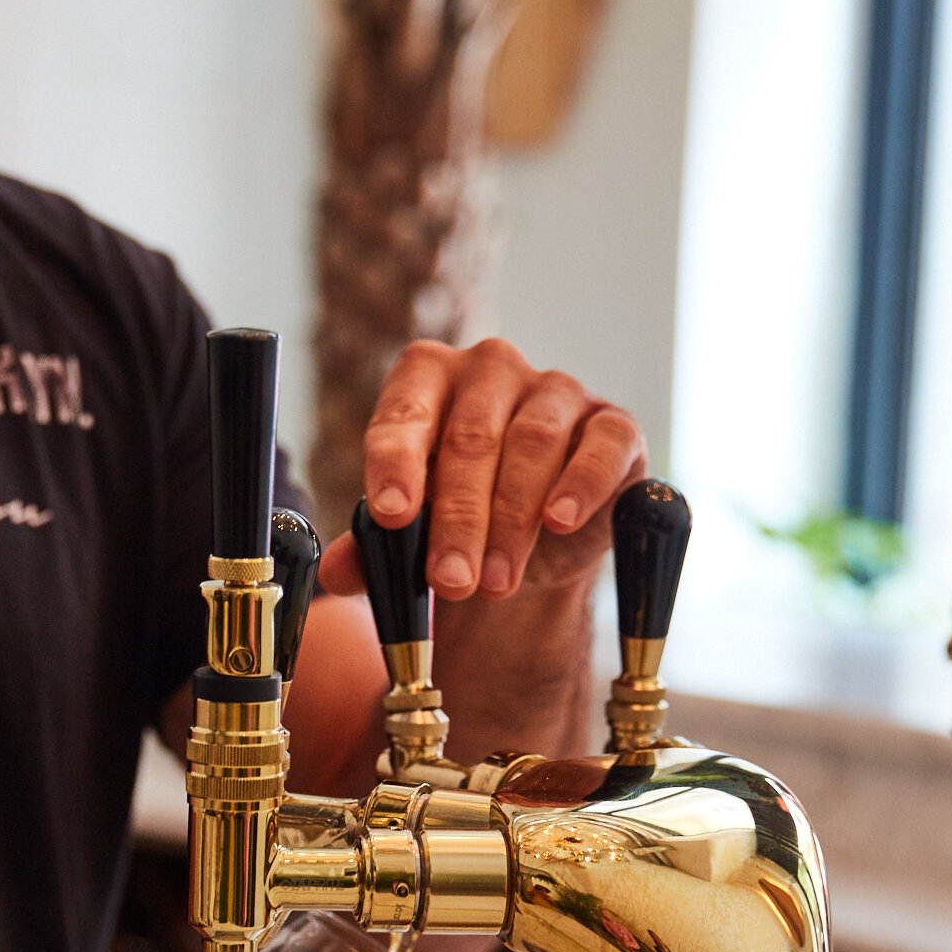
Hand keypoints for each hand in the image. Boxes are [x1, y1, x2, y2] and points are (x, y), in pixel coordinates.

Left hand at [318, 337, 645, 609]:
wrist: (541, 540)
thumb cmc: (464, 515)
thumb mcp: (415, 531)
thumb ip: (375, 546)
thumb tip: (338, 573)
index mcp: (428, 380)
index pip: (405, 411)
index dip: (396, 463)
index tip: (390, 515)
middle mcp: (491, 370)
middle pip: (470, 438)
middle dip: (458, 518)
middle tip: (449, 580)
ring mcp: (556, 390)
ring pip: (533, 443)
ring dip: (511, 519)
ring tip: (495, 581)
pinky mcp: (613, 424)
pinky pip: (601, 444)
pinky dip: (580, 484)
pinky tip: (559, 521)